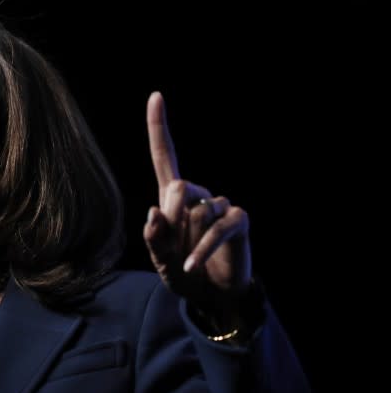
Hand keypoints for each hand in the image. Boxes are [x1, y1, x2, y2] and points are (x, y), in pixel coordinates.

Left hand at [143, 91, 251, 311]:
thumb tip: (154, 210)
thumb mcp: (160, 261)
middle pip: (179, 188)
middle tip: (173, 248)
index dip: (158, 127)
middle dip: (171, 219)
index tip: (156, 95)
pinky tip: (194, 266)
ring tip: (188, 261)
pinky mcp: (239, 221)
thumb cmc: (183, 274)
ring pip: (199, 210)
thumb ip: (154, 238)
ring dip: (188, 241)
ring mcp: (220, 206)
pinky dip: (202, 249)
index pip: (164, 156)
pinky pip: (218, 228)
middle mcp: (198, 195)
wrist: (214, 297)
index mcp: (173, 197)